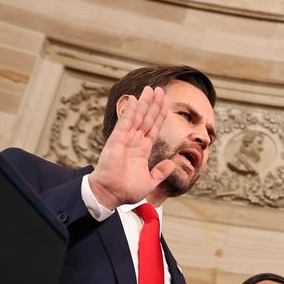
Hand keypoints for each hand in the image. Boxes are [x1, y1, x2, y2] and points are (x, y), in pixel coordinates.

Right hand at [88, 86, 174, 209]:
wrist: (111, 194)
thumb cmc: (127, 190)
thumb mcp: (150, 181)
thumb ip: (160, 172)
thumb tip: (172, 164)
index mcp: (142, 150)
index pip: (153, 128)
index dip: (159, 115)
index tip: (165, 103)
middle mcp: (134, 142)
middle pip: (147, 119)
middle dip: (154, 104)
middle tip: (160, 89)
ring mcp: (125, 139)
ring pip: (138, 117)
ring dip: (144, 103)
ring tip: (151, 89)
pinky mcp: (117, 140)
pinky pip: (125, 122)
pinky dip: (131, 110)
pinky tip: (136, 99)